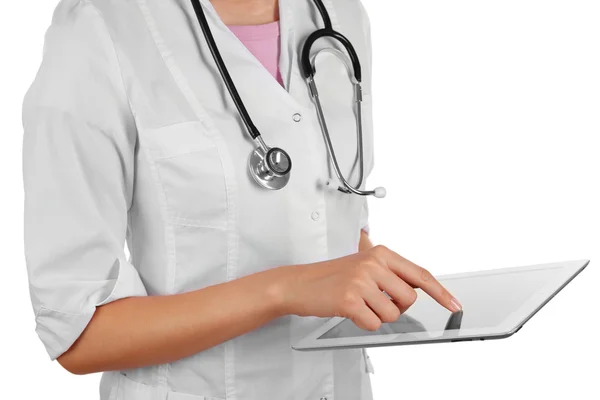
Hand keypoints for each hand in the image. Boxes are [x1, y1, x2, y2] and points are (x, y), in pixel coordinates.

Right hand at [275, 245, 461, 330]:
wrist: (299, 283)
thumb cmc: (332, 276)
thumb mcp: (363, 265)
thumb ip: (390, 272)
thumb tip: (418, 287)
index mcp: (380, 253)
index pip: (420, 274)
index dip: (440, 292)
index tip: (454, 304)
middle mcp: (373, 264)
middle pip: (409, 299)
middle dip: (396, 307)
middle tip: (375, 301)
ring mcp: (361, 281)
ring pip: (392, 314)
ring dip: (377, 316)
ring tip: (359, 304)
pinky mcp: (350, 299)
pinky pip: (373, 324)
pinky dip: (363, 323)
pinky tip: (349, 311)